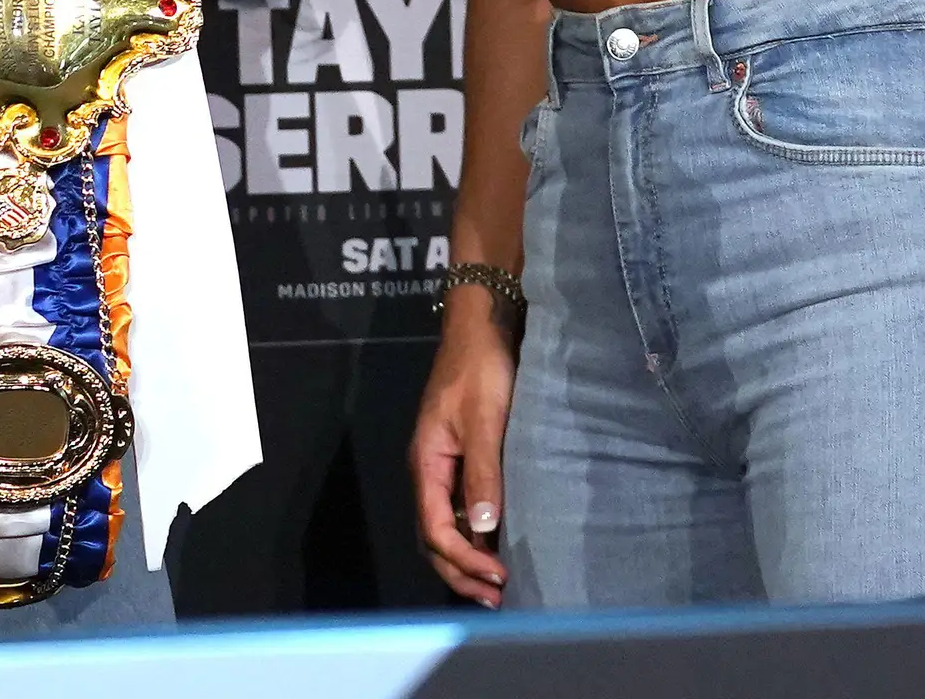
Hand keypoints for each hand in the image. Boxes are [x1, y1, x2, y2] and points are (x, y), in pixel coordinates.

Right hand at [410, 292, 518, 604]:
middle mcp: (429, 471)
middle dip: (461, 572)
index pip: (434, 528)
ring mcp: (443, 466)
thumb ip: (482, 471)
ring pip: (445, 527)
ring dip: (467, 559)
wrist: (481, 328)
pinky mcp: (461, 458)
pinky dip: (474, 536)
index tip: (497, 574)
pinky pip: (459, 509)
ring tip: (497, 584)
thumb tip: (481, 526)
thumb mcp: (483, 418)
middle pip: (433, 537)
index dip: (463, 558)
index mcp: (426, 463)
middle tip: (497, 596)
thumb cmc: (481, 368)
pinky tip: (497, 545)